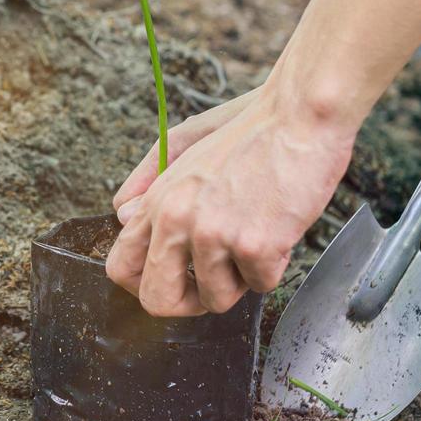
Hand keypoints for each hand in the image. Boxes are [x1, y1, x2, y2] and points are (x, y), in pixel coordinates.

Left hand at [105, 85, 357, 316]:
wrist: (299, 117)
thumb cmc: (251, 132)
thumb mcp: (186, 145)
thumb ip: (148, 183)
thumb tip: (121, 216)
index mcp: (158, 198)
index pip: (120, 265)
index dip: (144, 285)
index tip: (171, 282)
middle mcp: (176, 219)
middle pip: (156, 300)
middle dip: (187, 303)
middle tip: (212, 285)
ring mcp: (213, 234)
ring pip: (216, 300)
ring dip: (240, 280)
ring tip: (255, 238)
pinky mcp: (253, 245)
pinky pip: (261, 286)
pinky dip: (275, 266)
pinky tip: (279, 231)